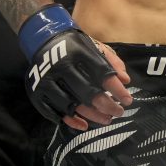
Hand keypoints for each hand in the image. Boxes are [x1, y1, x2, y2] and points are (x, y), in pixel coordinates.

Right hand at [18, 5, 131, 129]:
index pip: (103, 74)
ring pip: (73, 106)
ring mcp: (47, 81)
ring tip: (107, 119)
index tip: (128, 100)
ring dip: (92, 116)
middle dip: (107, 106)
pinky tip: (84, 125)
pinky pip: (55, 113)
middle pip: (88, 93)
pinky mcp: (37, 93)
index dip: (117, 90)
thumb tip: (125, 80)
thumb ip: (112, 61)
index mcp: (79, 52)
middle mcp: (61, 66)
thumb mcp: (95, 45)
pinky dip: (71, 121)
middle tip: (119, 112)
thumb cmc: (75, 46)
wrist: (43, 40)